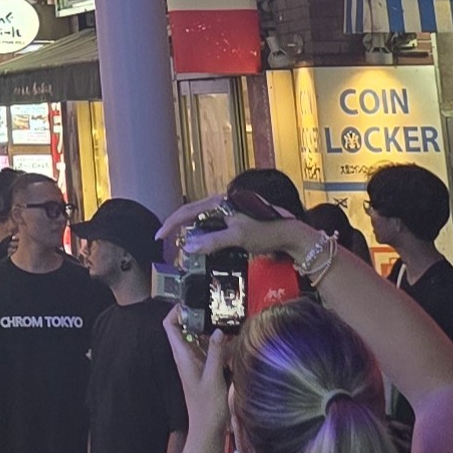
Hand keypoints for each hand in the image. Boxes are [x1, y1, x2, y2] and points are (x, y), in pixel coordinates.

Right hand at [157, 195, 316, 265]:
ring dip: (193, 235)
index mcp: (219, 202)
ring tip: (186, 250)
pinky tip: (205, 248)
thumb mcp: (238, 237)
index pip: (186, 211)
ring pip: (203, 222)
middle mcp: (221, 203)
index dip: (171, 224)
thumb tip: (187, 246)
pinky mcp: (236, 220)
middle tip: (170, 246)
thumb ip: (212, 241)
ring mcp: (229, 211)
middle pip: (192, 215)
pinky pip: (213, 228)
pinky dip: (205, 238)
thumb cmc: (267, 232)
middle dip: (180, 230)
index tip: (159, 237)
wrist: (293, 235)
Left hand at [161, 304, 232, 434]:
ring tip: (226, 322)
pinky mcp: (205, 370)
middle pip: (186, 329)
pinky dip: (218, 345)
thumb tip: (218, 331)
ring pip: (199, 339)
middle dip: (199, 318)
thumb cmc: (207, 407)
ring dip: (210, 331)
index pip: (170, 326)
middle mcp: (186, 356)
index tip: (192, 302)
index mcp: (182, 355)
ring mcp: (195, 363)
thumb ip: (216, 354)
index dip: (176, 311)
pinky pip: (209, 351)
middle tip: (215, 309)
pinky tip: (231, 343)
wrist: (208, 429)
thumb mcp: (214, 378)